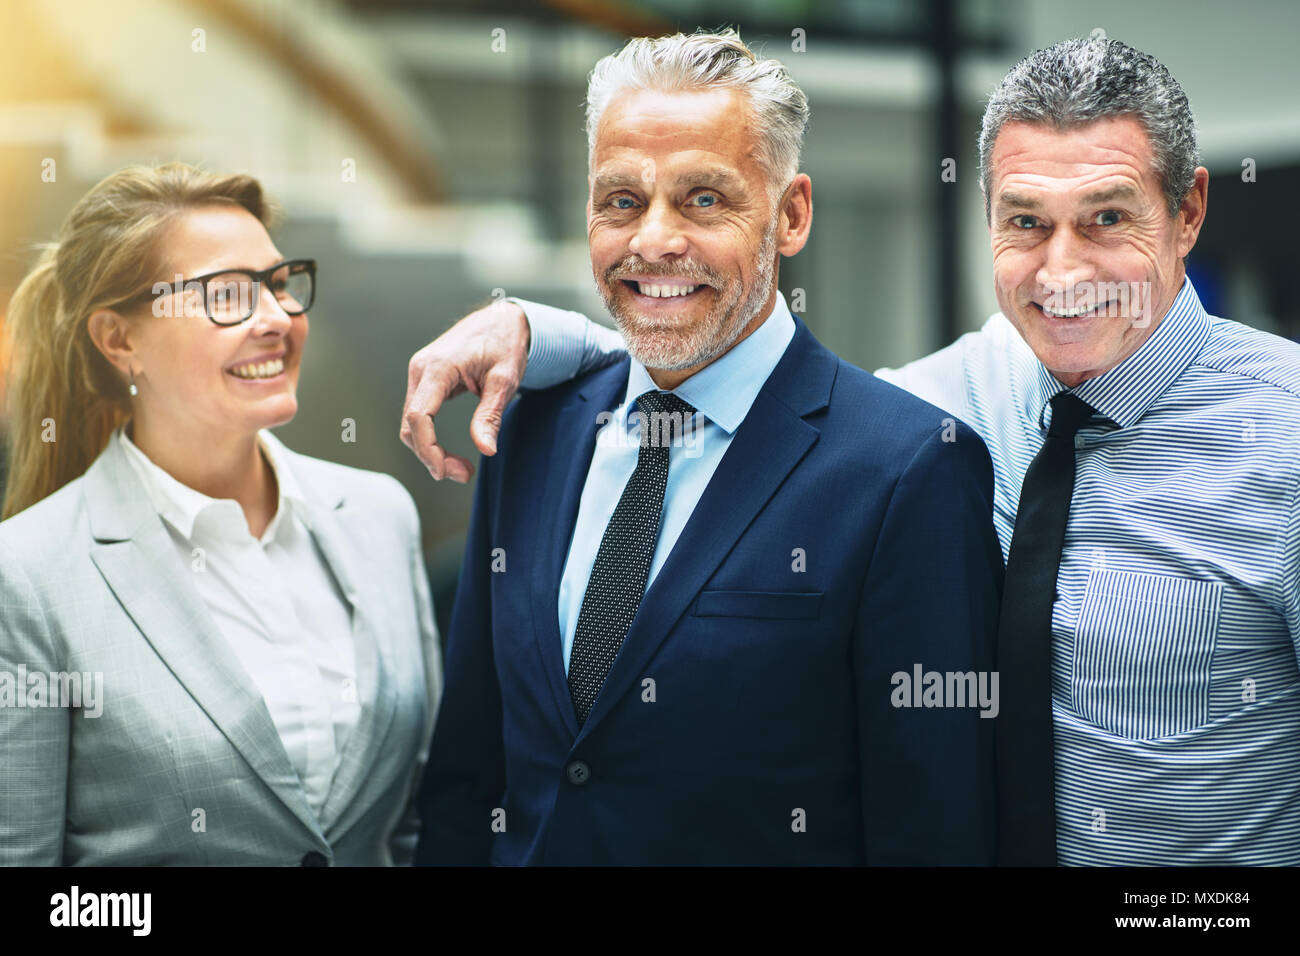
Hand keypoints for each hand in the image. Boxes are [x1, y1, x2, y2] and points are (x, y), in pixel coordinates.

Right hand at [401, 299, 528, 481]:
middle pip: (411, 425)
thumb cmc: (506, 345)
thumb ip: (490, 415)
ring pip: (412, 424)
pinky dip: (430, 438)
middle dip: (431, 456)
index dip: (428, 449)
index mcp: (438, 367)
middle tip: (464, 475)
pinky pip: (419, 416)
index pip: (419, 416)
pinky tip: (449, 453)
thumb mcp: (505, 380)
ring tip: (462, 468)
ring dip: (430, 451)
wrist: (502, 320)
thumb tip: (486, 450)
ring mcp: (420, 374)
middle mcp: (421, 369)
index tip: (445, 472)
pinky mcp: (425, 380)